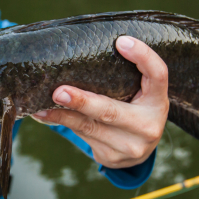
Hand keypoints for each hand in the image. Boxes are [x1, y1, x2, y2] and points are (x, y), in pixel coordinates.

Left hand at [32, 36, 168, 169]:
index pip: (158, 75)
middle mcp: (147, 126)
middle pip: (111, 111)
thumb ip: (124, 76)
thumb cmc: (135, 110)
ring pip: (89, 127)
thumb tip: (82, 54)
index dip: (143, 56)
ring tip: (40, 106)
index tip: (121, 41)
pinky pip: (83, 136)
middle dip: (82, 102)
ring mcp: (129, 146)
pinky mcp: (111, 157)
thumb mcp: (140, 94)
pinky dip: (63, 122)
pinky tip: (45, 115)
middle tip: (59, 92)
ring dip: (62, 114)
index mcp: (158, 102)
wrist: (139, 153)